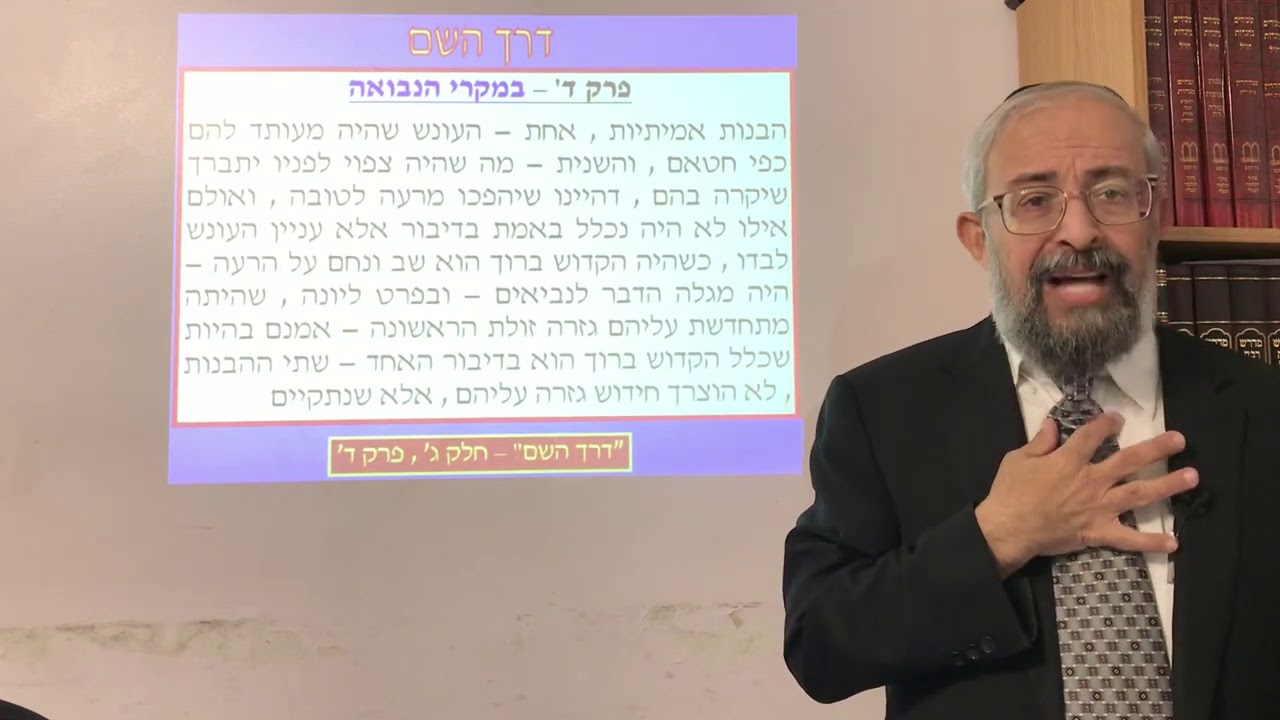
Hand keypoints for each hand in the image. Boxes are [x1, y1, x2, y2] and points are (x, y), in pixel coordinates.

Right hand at [974, 412, 1196, 576]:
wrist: (1007, 530)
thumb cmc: (1010, 493)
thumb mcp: (1017, 460)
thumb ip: (1039, 442)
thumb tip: (1054, 425)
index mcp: (1068, 461)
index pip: (1092, 436)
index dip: (1106, 423)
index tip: (1118, 418)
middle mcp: (1091, 482)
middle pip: (1128, 461)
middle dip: (1155, 448)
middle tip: (1179, 439)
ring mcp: (1098, 508)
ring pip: (1138, 494)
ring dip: (1167, 485)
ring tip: (1192, 477)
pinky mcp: (1098, 532)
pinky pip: (1128, 539)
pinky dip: (1150, 542)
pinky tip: (1174, 542)